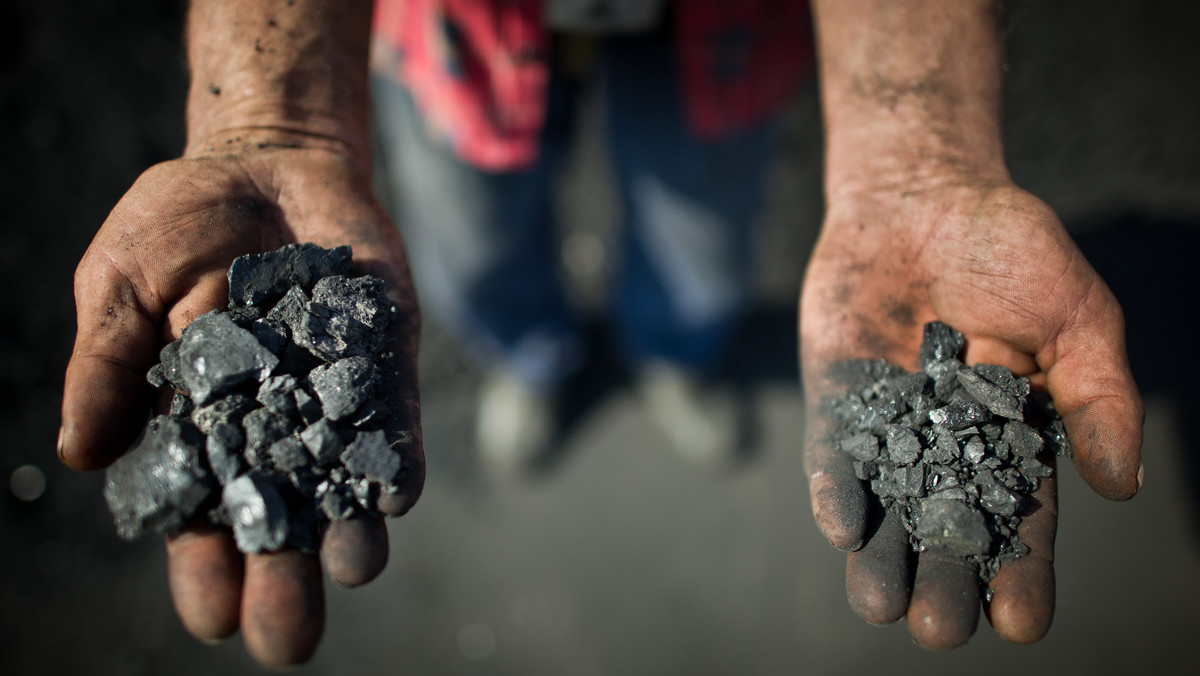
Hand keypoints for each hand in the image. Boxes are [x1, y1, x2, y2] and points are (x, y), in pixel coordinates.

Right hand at [59, 138, 423, 666]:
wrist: (262, 160)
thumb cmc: (178, 225)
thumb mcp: (119, 286)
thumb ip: (110, 365)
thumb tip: (81, 455)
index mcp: (200, 420)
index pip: (201, 508)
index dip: (202, 563)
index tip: (210, 615)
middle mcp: (272, 420)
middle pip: (279, 513)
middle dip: (283, 575)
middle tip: (286, 641)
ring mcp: (331, 390)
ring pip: (343, 479)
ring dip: (349, 529)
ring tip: (351, 571)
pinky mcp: (381, 354)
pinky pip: (392, 415)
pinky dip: (395, 456)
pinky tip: (395, 499)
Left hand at [799, 178, 1141, 648]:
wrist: (926, 195)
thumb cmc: (1013, 251)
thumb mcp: (1077, 318)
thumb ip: (1097, 396)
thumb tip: (1122, 483)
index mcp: (1013, 438)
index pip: (1020, 519)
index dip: (1023, 572)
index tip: (1022, 622)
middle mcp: (948, 445)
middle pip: (946, 528)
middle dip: (944, 579)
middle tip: (941, 628)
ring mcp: (890, 425)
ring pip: (884, 507)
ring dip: (880, 558)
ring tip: (881, 605)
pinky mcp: (838, 399)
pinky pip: (834, 453)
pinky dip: (836, 488)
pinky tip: (840, 526)